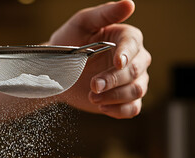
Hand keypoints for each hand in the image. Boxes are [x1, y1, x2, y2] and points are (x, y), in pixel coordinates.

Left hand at [50, 0, 150, 118]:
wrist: (57, 70)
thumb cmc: (69, 42)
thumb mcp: (82, 23)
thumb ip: (105, 13)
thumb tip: (130, 3)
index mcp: (126, 38)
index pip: (134, 45)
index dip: (127, 54)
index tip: (117, 62)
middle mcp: (134, 59)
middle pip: (136, 71)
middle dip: (114, 79)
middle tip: (93, 85)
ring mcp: (131, 80)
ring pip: (137, 90)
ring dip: (115, 96)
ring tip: (93, 96)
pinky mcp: (123, 99)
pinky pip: (133, 108)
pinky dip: (119, 110)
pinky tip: (102, 106)